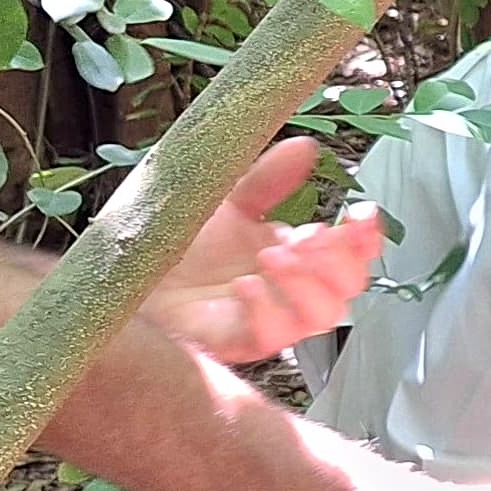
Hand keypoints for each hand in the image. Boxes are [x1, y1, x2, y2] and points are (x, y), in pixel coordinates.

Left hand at [150, 137, 383, 364]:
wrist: (124, 270)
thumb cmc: (174, 241)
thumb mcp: (226, 198)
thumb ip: (268, 178)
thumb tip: (305, 148)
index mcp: (295, 254)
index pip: (351, 254)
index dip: (365, 237)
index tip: (362, 214)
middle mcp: (288, 290)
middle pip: (347, 288)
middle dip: (338, 261)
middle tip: (310, 238)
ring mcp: (266, 318)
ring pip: (320, 317)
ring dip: (306, 285)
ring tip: (272, 257)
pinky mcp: (235, 342)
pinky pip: (269, 338)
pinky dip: (266, 310)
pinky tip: (246, 285)